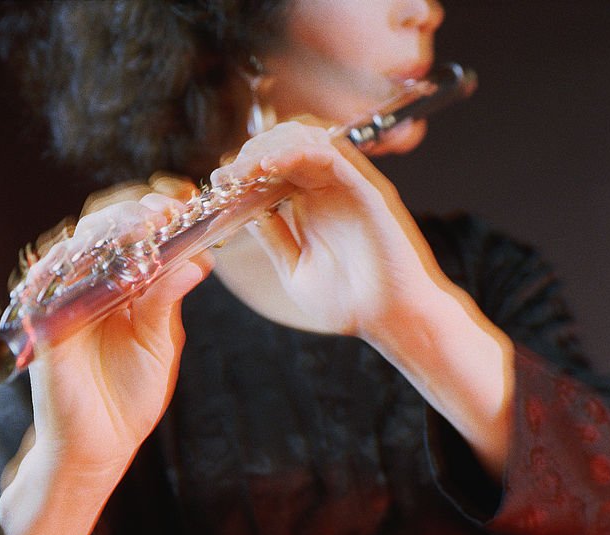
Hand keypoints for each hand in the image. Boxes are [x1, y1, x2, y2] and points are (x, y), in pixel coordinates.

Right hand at [28, 193, 211, 479]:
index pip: (132, 229)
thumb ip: (168, 300)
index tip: (186, 199)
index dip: (156, 208)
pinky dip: (73, 261)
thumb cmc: (130, 397)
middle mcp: (88, 283)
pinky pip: (50, 278)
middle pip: (103, 224)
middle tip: (167, 208)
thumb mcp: (158, 343)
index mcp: (120, 284)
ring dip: (112, 227)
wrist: (103, 445)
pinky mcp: (42, 319)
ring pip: (78, 242)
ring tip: (147, 223)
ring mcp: (63, 298)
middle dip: (136, 209)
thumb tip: (201, 259)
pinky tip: (100, 251)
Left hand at [213, 122, 513, 479]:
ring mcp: (349, 185)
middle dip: (248, 154)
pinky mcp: (368, 189)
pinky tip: (268, 167)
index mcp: (313, 205)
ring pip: (305, 138)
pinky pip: (330, 153)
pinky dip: (296, 151)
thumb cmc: (352, 304)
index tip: (217, 185)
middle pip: (284, 144)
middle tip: (224, 177)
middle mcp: (330, 188)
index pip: (274, 166)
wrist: (392, 321)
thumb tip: (242, 212)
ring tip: (241, 170)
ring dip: (267, 147)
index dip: (242, 168)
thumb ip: (273, 237)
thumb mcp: (296, 270)